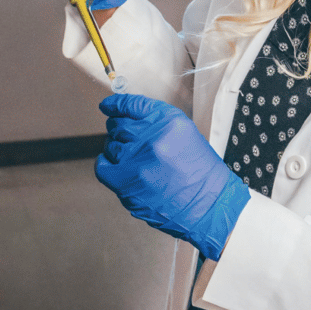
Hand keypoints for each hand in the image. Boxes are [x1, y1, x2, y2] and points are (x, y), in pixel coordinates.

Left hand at [95, 94, 249, 260]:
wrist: (208, 205)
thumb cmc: (200, 173)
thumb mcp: (185, 134)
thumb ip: (158, 123)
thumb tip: (129, 118)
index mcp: (169, 120)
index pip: (132, 104)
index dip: (116, 105)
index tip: (108, 107)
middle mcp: (152, 136)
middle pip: (118, 124)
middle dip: (118, 130)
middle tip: (127, 140)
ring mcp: (137, 159)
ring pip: (110, 145)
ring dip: (117, 150)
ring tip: (133, 160)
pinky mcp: (126, 182)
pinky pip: (102, 166)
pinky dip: (106, 164)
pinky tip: (117, 167)